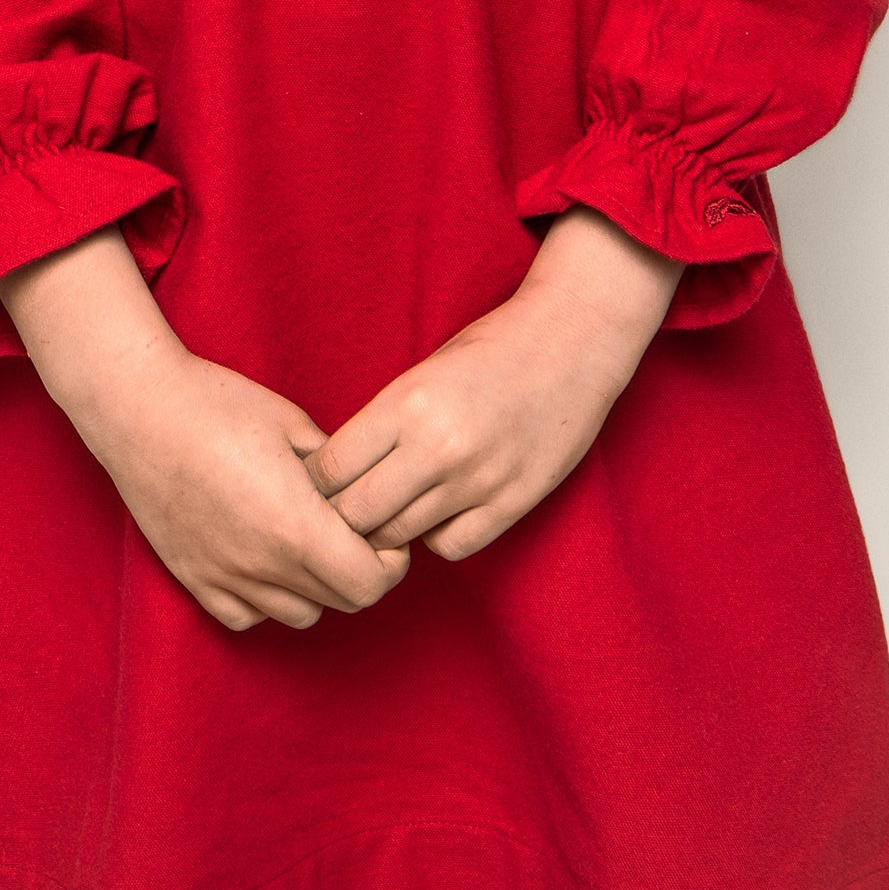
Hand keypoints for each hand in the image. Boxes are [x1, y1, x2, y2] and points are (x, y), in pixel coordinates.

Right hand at [0, 227, 407, 632]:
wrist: (139, 410)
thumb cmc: (219, 405)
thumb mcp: (296, 426)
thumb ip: (338, 471)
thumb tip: (362, 495)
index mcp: (298, 526)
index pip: (371, 583)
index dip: (389, 559)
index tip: (380, 527)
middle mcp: (264, 565)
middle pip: (344, 601)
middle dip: (360, 568)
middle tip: (350, 529)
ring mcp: (225, 577)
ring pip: (301, 615)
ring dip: (316, 586)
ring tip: (306, 540)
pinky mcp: (193, 579)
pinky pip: (248, 616)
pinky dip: (267, 598)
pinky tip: (264, 556)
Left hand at [303, 206, 682, 560]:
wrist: (572, 343)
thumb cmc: (489, 350)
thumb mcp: (422, 373)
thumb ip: (381, 424)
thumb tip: (334, 479)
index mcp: (407, 403)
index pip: (331, 470)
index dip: (316, 484)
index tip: (319, 483)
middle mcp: (438, 446)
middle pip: (357, 514)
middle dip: (343, 517)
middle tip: (346, 508)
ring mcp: (477, 479)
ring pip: (400, 536)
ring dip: (388, 528)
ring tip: (394, 506)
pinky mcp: (512, 502)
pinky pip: (449, 546)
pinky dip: (437, 536)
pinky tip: (441, 510)